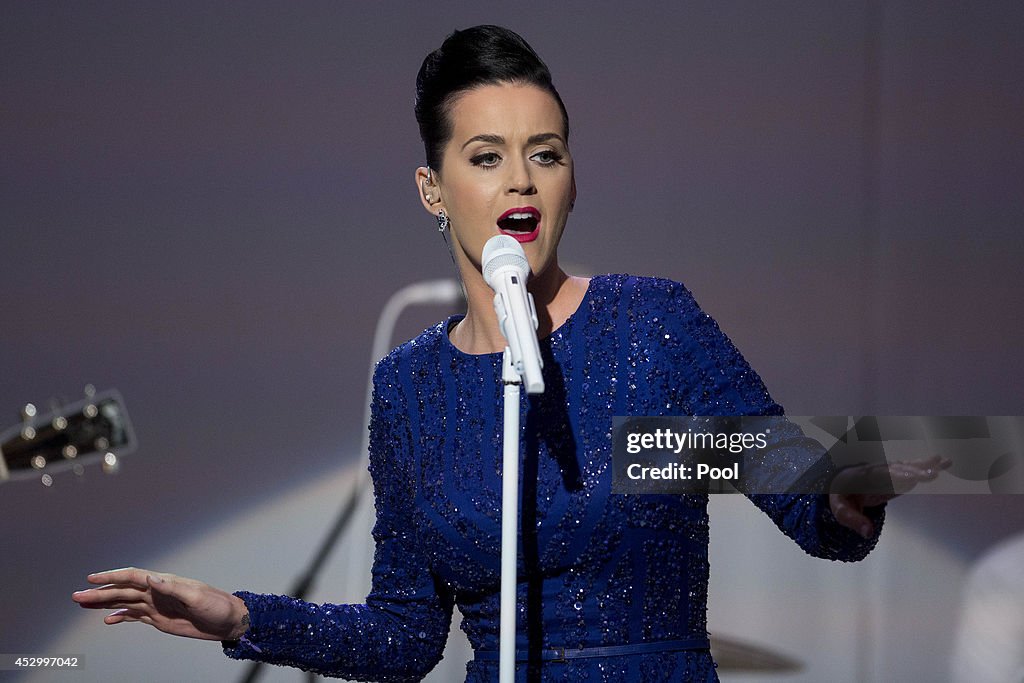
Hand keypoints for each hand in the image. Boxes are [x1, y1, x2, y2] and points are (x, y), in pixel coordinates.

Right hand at [72, 567, 248, 640]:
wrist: (228, 621)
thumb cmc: (217, 605)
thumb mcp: (196, 595)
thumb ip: (173, 587)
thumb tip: (151, 578)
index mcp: (164, 582)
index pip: (132, 576)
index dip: (112, 576)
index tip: (92, 578)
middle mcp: (157, 592)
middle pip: (122, 590)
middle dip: (99, 593)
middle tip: (76, 596)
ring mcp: (156, 605)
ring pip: (124, 602)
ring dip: (104, 603)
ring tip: (83, 604)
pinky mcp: (159, 619)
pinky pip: (134, 616)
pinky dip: (120, 617)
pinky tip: (106, 620)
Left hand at [829, 455, 950, 538]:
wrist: (841, 482)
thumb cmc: (842, 496)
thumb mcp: (841, 510)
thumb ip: (853, 520)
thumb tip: (868, 533)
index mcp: (864, 477)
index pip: (882, 477)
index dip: (897, 478)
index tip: (912, 479)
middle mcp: (879, 470)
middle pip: (899, 470)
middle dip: (915, 472)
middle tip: (933, 474)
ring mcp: (888, 470)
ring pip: (908, 466)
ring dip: (925, 464)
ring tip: (944, 461)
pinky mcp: (896, 473)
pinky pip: (912, 468)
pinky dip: (926, 464)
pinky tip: (941, 462)